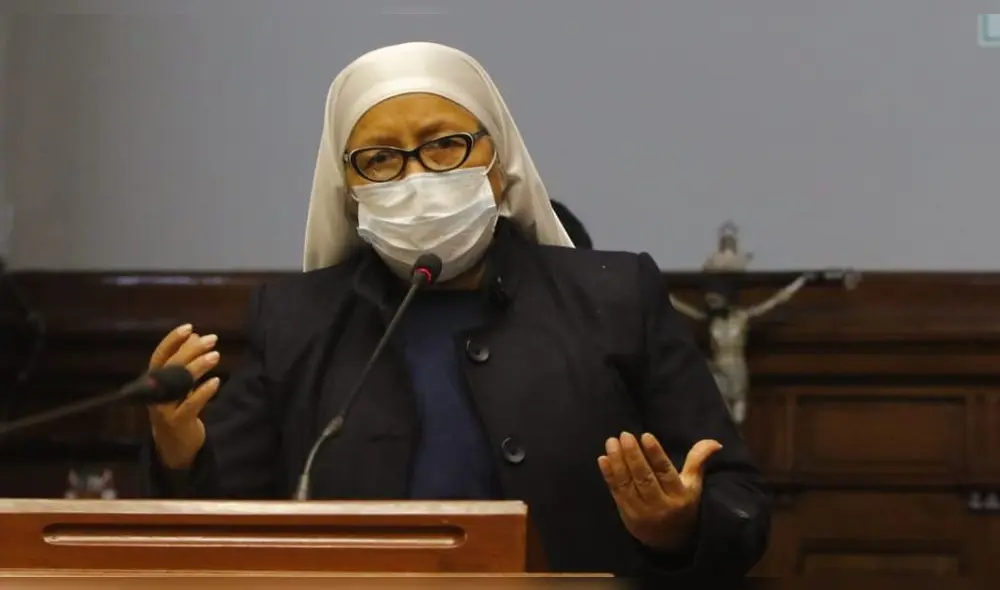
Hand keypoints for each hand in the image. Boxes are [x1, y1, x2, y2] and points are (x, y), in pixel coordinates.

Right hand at [147, 323, 221, 469]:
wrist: (173, 446)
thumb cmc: (177, 408)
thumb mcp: (178, 385)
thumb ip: (184, 362)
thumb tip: (195, 336)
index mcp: (153, 381)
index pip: (159, 356)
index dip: (172, 341)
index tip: (189, 327)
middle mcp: (155, 393)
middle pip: (170, 366)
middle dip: (191, 350)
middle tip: (212, 340)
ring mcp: (165, 408)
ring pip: (179, 384)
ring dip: (198, 367)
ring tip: (216, 355)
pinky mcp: (178, 422)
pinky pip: (191, 404)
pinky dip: (204, 392)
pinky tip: (216, 381)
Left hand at [598, 432, 721, 552]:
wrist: (670, 542)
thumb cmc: (682, 505)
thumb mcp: (694, 486)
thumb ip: (698, 461)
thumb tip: (715, 442)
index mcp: (678, 495)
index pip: (666, 473)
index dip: (655, 454)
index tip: (646, 436)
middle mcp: (659, 504)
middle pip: (644, 478)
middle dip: (633, 455)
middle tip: (625, 435)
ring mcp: (641, 510)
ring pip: (628, 484)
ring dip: (618, 462)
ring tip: (612, 442)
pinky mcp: (626, 514)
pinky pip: (616, 492)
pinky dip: (609, 476)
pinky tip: (603, 459)